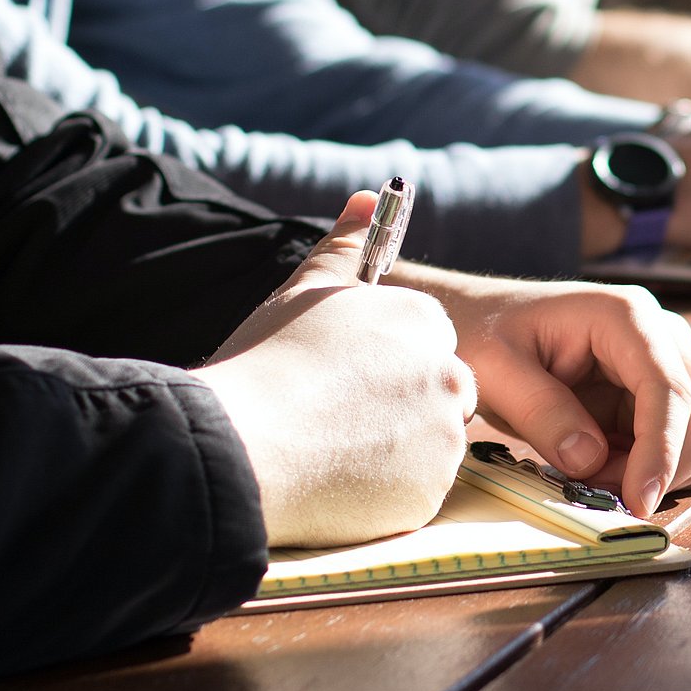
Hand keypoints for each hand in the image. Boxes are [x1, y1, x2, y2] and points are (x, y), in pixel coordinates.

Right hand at [192, 192, 476, 547]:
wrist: (242, 445)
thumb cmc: (267, 363)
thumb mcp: (305, 291)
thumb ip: (345, 245)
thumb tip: (366, 197)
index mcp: (423, 322)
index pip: (428, 342)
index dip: (385, 363)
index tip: (347, 379)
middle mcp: (448, 374)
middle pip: (439, 393)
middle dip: (400, 406)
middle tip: (337, 418)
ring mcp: (444, 437)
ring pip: (429, 444)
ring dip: (393, 449)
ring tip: (330, 449)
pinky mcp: (431, 492)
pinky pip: (416, 492)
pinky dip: (385, 491)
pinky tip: (337, 482)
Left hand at [395, 271, 690, 517]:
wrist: (480, 321)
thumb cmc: (484, 334)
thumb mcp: (496, 370)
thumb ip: (542, 412)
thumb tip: (590, 460)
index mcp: (625, 316)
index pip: (669, 388)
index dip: (661, 450)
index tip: (637, 501)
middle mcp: (661, 334)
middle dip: (663, 467)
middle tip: (598, 491)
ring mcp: (666, 363)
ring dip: (660, 472)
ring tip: (594, 475)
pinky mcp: (659, 394)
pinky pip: (686, 443)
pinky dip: (661, 470)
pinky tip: (612, 471)